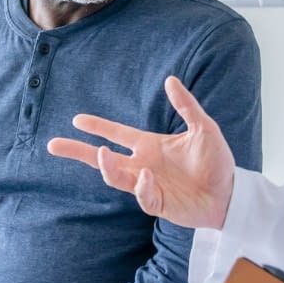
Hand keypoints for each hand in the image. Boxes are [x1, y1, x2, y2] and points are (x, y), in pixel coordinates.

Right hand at [47, 76, 236, 229]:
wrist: (230, 192)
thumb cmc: (216, 161)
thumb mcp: (203, 127)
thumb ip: (186, 105)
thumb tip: (170, 80)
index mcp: (150, 145)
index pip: (116, 134)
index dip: (97, 126)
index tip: (77, 119)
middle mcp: (142, 164)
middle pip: (102, 158)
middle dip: (78, 152)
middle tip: (53, 145)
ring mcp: (147, 185)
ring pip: (115, 177)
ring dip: (106, 167)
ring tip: (100, 154)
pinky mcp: (157, 202)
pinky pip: (142, 195)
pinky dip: (141, 186)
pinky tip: (146, 175)